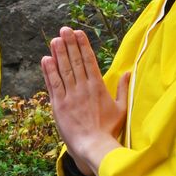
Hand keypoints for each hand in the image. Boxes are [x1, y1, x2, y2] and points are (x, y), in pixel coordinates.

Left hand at [41, 27, 129, 175]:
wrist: (93, 146)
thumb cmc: (109, 130)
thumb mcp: (121, 109)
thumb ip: (123, 89)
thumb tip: (129, 72)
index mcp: (98, 87)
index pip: (89, 60)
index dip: (83, 45)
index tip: (78, 33)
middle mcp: (83, 88)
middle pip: (75, 61)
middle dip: (70, 44)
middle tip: (64, 30)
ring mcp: (70, 96)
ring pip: (63, 70)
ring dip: (58, 53)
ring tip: (55, 39)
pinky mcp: (59, 105)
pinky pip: (53, 85)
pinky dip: (49, 71)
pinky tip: (46, 59)